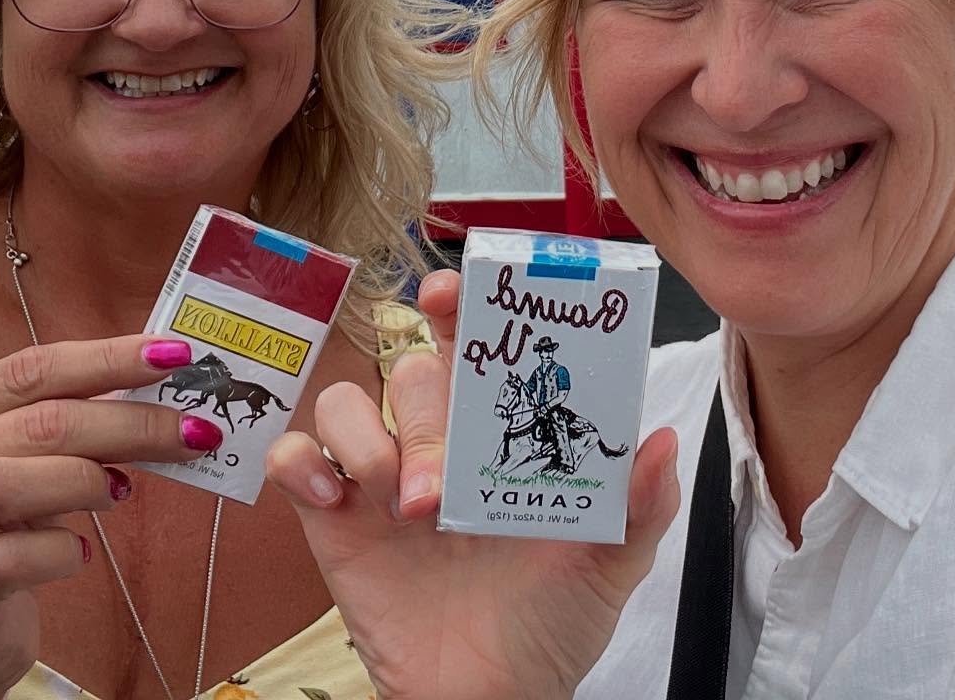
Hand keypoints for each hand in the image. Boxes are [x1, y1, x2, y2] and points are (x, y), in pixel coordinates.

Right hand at [0, 336, 224, 699]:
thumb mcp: (26, 466)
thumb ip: (74, 430)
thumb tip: (162, 398)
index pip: (31, 370)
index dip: (107, 358)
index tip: (177, 355)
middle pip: (36, 423)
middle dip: (130, 422)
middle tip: (194, 432)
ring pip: (2, 483)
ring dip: (83, 478)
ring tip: (122, 491)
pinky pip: (1, 561)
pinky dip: (55, 550)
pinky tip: (80, 554)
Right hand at [268, 268, 678, 699]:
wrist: (493, 698)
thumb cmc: (553, 620)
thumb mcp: (612, 563)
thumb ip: (641, 504)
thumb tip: (659, 440)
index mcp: (500, 430)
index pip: (472, 341)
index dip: (458, 305)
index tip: (450, 295)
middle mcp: (437, 440)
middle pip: (411, 371)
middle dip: (425, 414)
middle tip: (442, 487)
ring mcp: (381, 476)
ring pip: (345, 401)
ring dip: (364, 438)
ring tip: (400, 504)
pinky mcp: (334, 518)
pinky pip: (295, 459)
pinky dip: (301, 464)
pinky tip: (335, 502)